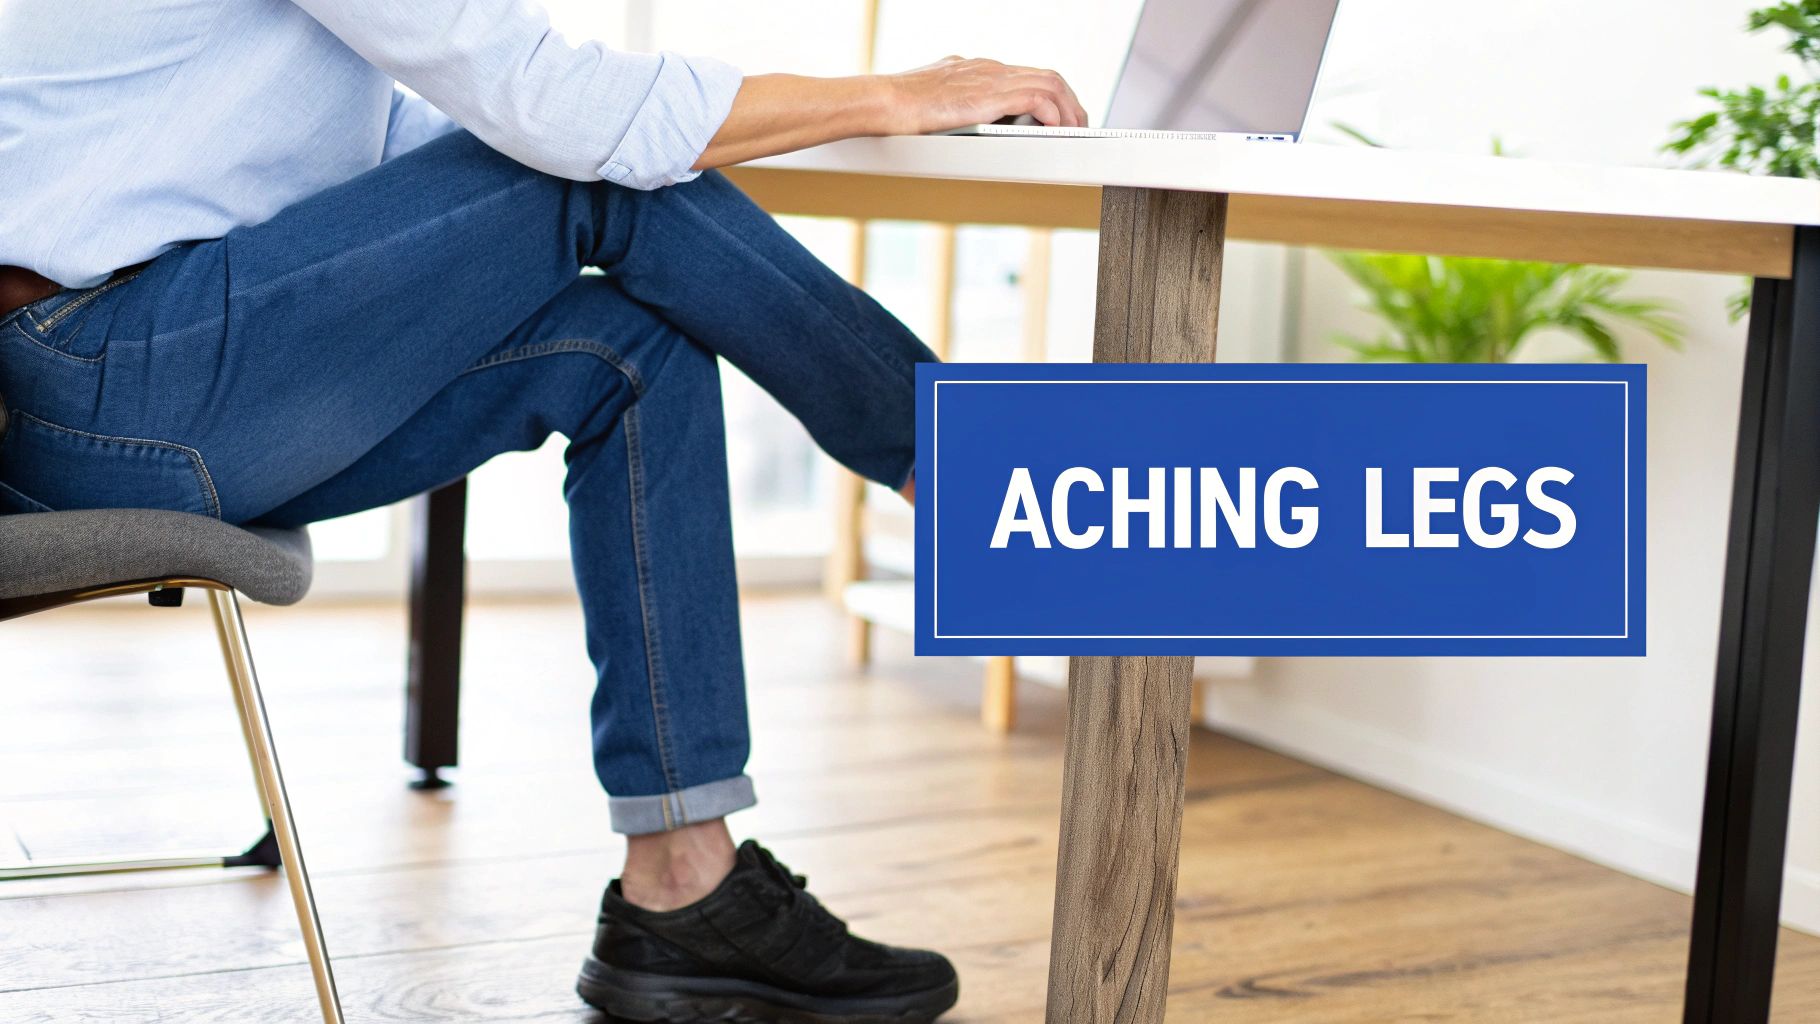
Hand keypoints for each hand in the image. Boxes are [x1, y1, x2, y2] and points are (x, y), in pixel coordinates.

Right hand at [880, 57, 1088, 133]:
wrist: (886, 101)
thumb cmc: (901, 107)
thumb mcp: (935, 102)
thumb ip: (956, 106)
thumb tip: (963, 119)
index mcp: (977, 69)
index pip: (1027, 76)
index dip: (1051, 96)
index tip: (1060, 115)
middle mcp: (989, 69)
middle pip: (1047, 75)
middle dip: (1069, 102)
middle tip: (1078, 125)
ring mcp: (991, 78)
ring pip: (1050, 83)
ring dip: (1069, 109)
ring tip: (1076, 130)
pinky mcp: (990, 94)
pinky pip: (1037, 97)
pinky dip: (1053, 113)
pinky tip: (1057, 129)